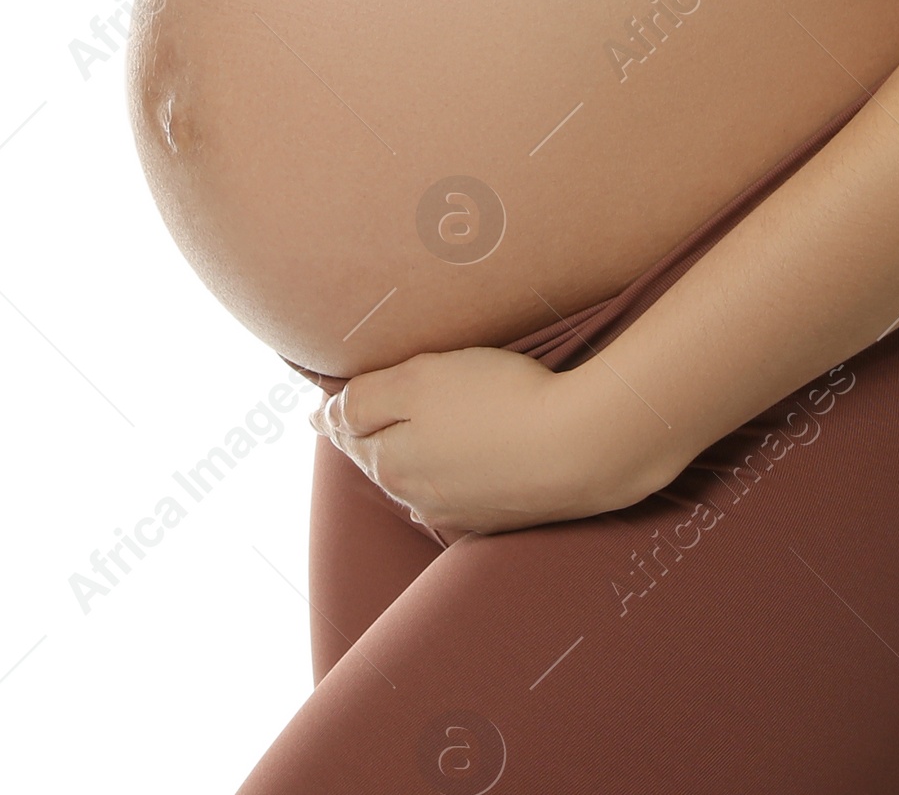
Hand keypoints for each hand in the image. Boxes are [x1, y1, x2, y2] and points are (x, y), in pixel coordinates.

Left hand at [310, 345, 641, 539]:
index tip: (325, 404)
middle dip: (372, 436)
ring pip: (419, 479)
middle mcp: (416, 497)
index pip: (347, 431)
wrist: (579, 447)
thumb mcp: (419, 381)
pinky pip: (459, 493)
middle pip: (381, 459)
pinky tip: (463, 463)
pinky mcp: (500, 516)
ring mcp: (459, 512)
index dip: (338, 410)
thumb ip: (364, 397)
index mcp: (388, 462)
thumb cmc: (497, 402)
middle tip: (364, 412)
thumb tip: (319, 417)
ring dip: (412, 457)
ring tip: (412, 434)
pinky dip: (452, 475)